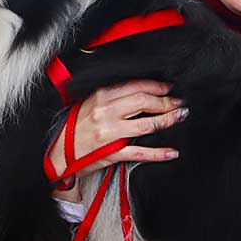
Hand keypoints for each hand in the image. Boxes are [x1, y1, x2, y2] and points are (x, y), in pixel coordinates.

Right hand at [47, 79, 184, 200]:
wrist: (59, 154)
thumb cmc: (75, 127)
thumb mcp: (89, 104)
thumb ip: (111, 97)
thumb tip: (139, 91)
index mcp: (101, 97)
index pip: (135, 87)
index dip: (156, 87)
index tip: (169, 88)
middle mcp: (106, 113)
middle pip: (144, 102)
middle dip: (166, 102)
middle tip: (180, 103)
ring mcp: (110, 134)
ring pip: (147, 124)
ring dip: (168, 120)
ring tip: (180, 117)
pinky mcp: (112, 153)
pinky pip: (140, 152)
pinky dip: (159, 153)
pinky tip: (172, 152)